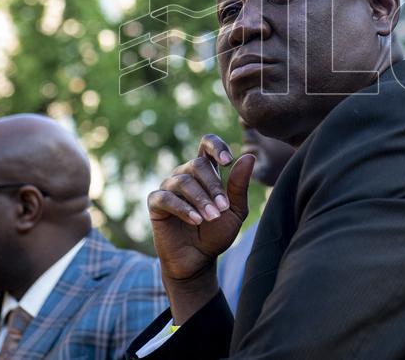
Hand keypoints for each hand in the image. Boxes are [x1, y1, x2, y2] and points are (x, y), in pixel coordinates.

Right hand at [148, 134, 254, 321]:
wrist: (198, 260)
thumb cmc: (217, 233)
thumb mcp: (235, 211)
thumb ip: (239, 185)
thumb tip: (248, 157)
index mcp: (206, 171)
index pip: (207, 144)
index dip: (216, 146)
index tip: (228, 160)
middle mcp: (186, 174)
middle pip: (198, 164)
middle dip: (213, 186)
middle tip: (223, 208)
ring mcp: (169, 187)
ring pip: (183, 181)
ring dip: (200, 199)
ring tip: (212, 217)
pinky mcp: (156, 204)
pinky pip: (165, 197)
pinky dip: (182, 208)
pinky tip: (196, 220)